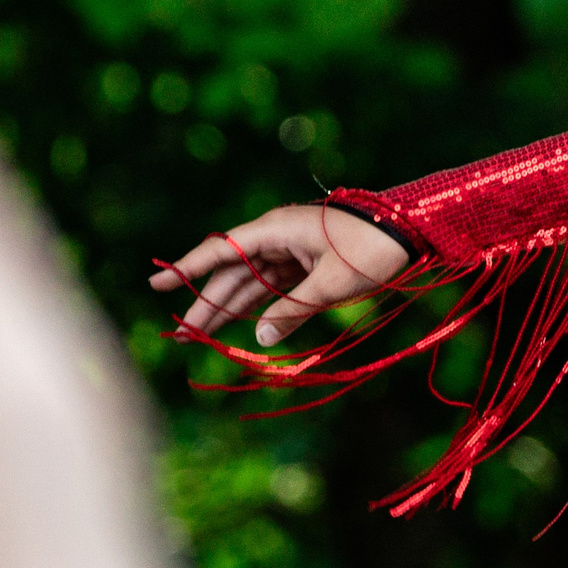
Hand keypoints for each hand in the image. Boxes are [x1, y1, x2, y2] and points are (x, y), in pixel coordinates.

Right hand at [148, 206, 409, 348]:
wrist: (412, 229)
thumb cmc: (372, 249)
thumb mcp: (332, 284)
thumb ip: (293, 311)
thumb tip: (260, 338)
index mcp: (276, 230)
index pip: (221, 251)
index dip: (187, 269)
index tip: (156, 285)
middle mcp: (278, 235)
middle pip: (232, 273)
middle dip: (207, 305)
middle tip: (180, 336)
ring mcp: (292, 248)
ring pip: (251, 281)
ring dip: (228, 308)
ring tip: (199, 337)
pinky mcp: (308, 260)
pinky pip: (274, 284)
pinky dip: (258, 305)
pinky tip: (240, 325)